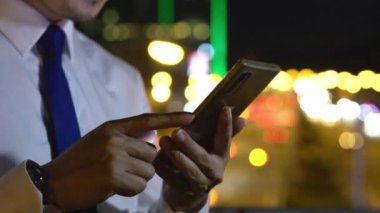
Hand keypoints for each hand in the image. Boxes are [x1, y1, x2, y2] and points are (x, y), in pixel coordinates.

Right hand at [41, 112, 193, 210]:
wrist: (54, 182)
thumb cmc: (79, 162)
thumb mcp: (100, 141)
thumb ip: (125, 138)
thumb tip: (153, 139)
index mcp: (112, 127)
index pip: (148, 120)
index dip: (171, 118)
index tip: (192, 116)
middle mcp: (115, 139)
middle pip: (152, 153)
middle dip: (143, 165)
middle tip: (121, 170)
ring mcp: (114, 157)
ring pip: (148, 171)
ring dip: (136, 179)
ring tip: (114, 178)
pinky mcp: (113, 176)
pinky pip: (139, 186)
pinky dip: (130, 190)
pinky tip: (112, 187)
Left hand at [155, 107, 245, 211]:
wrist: (188, 192)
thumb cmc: (200, 160)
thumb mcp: (211, 147)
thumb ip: (223, 133)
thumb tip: (242, 118)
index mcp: (222, 157)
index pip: (226, 140)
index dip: (226, 125)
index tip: (225, 108)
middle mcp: (215, 172)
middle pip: (203, 158)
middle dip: (189, 145)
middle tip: (176, 132)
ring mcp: (201, 184)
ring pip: (188, 170)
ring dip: (175, 155)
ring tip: (163, 141)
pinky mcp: (185, 192)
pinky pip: (172, 179)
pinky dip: (163, 167)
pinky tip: (155, 156)